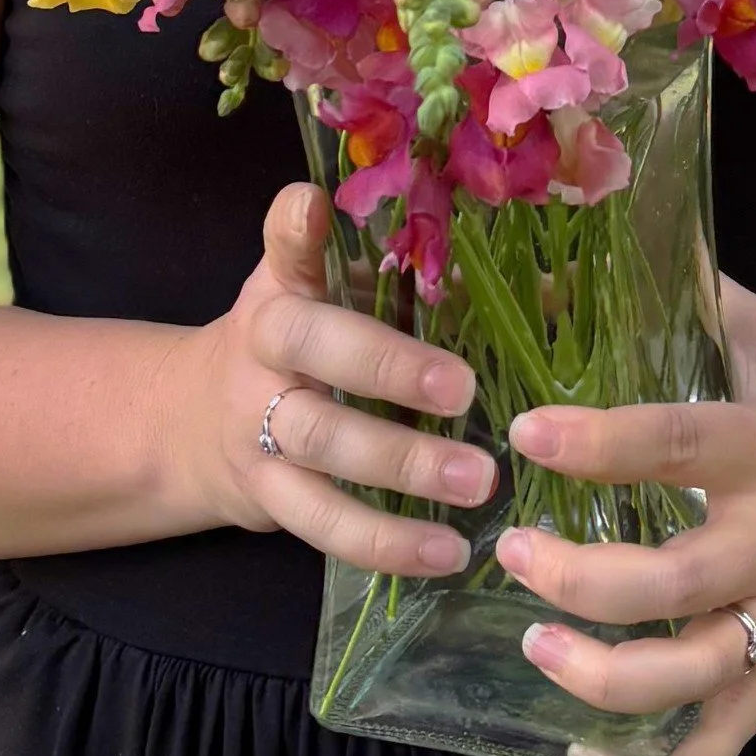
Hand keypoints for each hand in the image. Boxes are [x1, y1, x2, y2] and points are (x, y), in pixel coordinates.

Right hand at [178, 182, 496, 578]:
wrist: (195, 425)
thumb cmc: (304, 345)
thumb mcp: (336, 298)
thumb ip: (423, 285)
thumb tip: (560, 288)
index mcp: (284, 287)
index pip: (284, 246)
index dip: (295, 228)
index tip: (314, 203)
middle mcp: (262, 347)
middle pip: (311, 347)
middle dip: (388, 367)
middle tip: (464, 389)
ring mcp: (257, 425)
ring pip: (321, 443)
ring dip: (401, 465)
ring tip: (477, 481)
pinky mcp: (267, 497)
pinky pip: (324, 524)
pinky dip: (386, 543)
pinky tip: (447, 552)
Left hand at [493, 279, 755, 755]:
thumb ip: (672, 296)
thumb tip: (557, 268)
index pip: (680, 447)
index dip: (600, 444)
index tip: (528, 434)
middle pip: (676, 582)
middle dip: (582, 578)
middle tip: (512, 549)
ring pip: (697, 674)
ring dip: (607, 676)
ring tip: (535, 642)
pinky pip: (734, 732)